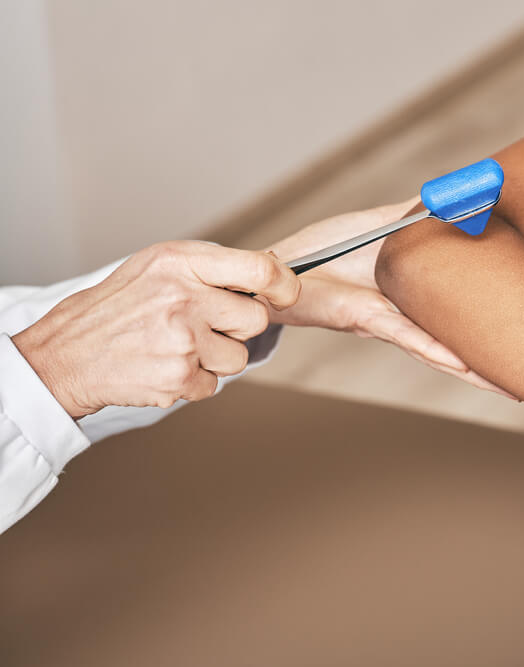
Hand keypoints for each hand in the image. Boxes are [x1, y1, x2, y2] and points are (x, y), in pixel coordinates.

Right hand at [12, 241, 299, 416]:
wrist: (66, 354)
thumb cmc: (118, 308)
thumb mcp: (158, 267)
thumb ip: (211, 268)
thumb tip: (272, 273)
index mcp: (180, 262)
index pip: (261, 270)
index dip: (284, 285)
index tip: (286, 293)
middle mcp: (183, 297)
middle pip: (255, 319)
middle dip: (236, 328)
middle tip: (200, 326)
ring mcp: (181, 339)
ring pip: (238, 357)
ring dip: (214, 359)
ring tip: (174, 347)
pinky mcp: (178, 376)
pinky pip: (213, 384)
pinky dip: (193, 381)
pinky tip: (162, 366)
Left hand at [264, 200, 510, 397]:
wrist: (280, 269)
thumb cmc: (321, 253)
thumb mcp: (375, 225)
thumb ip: (410, 214)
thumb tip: (442, 195)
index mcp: (412, 295)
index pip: (458, 312)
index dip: (489, 322)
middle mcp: (407, 316)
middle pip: (457, 343)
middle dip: (491, 365)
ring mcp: (391, 322)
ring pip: (441, 350)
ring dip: (474, 370)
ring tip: (508, 385)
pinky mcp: (368, 320)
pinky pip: (409, 337)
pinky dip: (436, 350)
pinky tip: (463, 365)